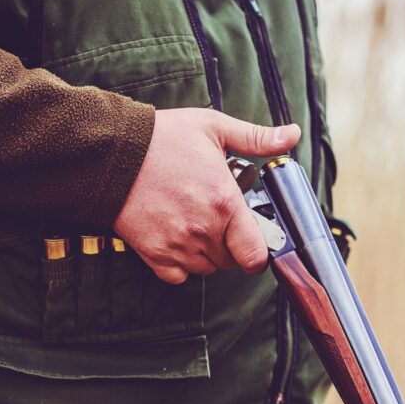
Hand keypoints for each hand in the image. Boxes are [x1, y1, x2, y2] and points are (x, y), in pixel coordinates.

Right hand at [114, 108, 299, 284]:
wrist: (112, 153)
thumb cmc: (163, 139)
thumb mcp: (214, 128)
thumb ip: (256, 138)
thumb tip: (292, 135)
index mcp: (224, 203)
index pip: (255, 254)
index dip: (260, 254)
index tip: (255, 243)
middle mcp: (203, 230)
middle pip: (230, 262)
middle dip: (231, 246)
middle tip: (219, 221)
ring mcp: (176, 245)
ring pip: (205, 269)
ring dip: (207, 254)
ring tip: (196, 226)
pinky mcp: (153, 253)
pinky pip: (177, 276)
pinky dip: (180, 265)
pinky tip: (177, 239)